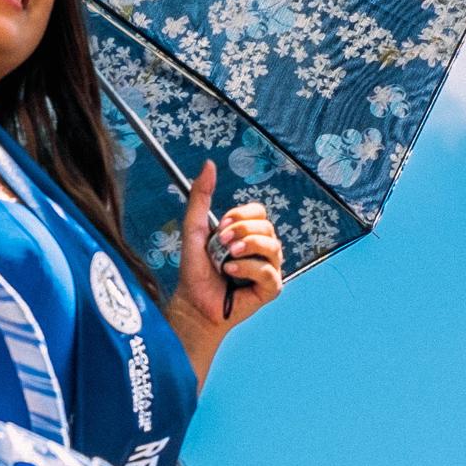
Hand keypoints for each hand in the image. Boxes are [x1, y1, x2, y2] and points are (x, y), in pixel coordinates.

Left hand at [170, 161, 283, 338]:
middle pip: (266, 227)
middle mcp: (263, 249)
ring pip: (272, 246)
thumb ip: (201, 196)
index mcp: (249, 233)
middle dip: (240, 232)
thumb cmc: (195, 268)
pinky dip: (248, 269)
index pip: (259, 211)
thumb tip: (208, 164)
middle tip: (221, 245)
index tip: (220, 227)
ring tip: (226, 259)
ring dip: (245, 249)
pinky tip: (231, 273)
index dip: (240, 216)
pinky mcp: (271, 288)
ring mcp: (269, 268)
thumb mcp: (194, 227)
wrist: (193, 302)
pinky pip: (269, 271)